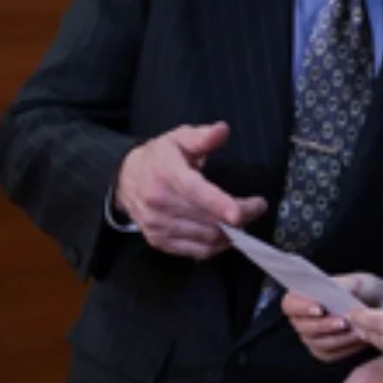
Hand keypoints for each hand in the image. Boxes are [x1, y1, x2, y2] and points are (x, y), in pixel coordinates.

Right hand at [114, 121, 266, 258]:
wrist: (125, 178)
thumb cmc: (159, 157)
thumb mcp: (179, 138)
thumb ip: (202, 136)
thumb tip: (222, 130)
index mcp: (167, 174)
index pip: (196, 192)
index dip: (219, 204)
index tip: (241, 211)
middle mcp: (160, 203)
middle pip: (207, 218)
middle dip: (240, 216)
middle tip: (257, 207)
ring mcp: (158, 225)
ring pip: (205, 238)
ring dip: (231, 232)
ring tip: (244, 219)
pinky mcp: (159, 241)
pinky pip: (196, 251)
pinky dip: (217, 246)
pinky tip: (227, 235)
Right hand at [284, 273, 382, 361]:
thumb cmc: (372, 292)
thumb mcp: (362, 281)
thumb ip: (344, 284)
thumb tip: (332, 288)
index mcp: (309, 294)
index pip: (290, 302)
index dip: (300, 306)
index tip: (319, 308)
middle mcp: (306, 316)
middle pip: (301, 326)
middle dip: (324, 325)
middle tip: (343, 321)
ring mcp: (314, 335)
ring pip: (315, 342)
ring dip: (336, 337)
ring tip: (355, 329)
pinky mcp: (326, 350)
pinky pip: (328, 355)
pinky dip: (343, 348)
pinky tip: (356, 339)